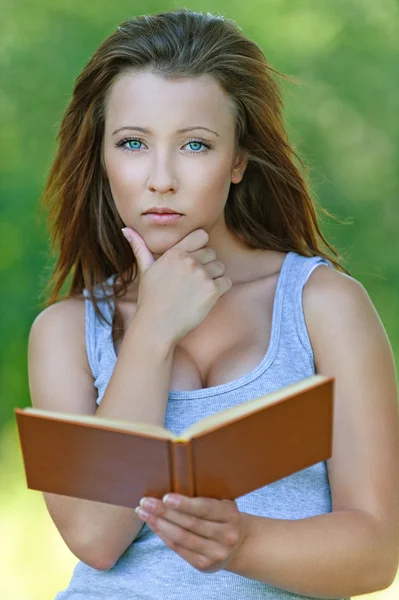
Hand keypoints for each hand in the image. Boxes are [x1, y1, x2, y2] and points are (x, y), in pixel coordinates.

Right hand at [121, 227, 231, 345]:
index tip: (193, 261)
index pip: (201, 235)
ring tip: (198, 291)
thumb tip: (126, 229)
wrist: (157, 327)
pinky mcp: (212, 290)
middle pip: (212, 253)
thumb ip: (139, 247)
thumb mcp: (144, 271)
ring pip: (220, 267)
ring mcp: (201, 275)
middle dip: (206, 265)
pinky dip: (220, 290)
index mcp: (174, 253)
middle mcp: (189, 261)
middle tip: (193, 282)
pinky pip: (226, 282)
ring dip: (214, 277)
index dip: (200, 247)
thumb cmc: (150, 300)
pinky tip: (206, 298)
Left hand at [134, 494, 249, 572]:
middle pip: (190, 524)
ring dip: (158, 525)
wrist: (240, 544)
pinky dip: (163, 535)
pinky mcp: (204, 565)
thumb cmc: (223, 516)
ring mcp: (215, 553)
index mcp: (231, 516)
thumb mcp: (223, 503)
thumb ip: (205, 498)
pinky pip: (178, 549)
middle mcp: (225, 536)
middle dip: (164, 512)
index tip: (166, 497)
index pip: (205, 509)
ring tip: (143, 512)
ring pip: (181, 538)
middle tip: (146, 501)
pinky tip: (153, 525)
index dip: (185, 504)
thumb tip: (173, 484)